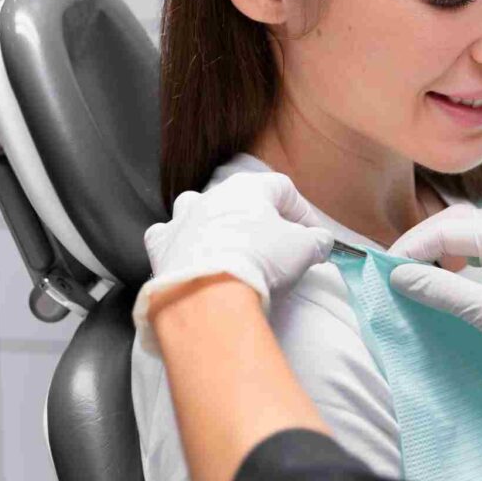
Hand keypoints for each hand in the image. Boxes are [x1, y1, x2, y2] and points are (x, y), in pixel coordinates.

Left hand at [133, 172, 333, 355]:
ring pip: (199, 207)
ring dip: (215, 221)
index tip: (313, 237)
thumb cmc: (261, 260)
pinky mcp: (161, 244)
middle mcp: (212, 194)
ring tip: (229, 243)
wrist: (208, 293)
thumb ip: (317, 240)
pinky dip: (180, 242)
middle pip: (242, 198)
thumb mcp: (305, 249)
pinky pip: (169, 234)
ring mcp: (183, 218)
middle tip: (276, 245)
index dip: (303, 212)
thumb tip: (320, 241)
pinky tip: (190, 254)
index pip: (284, 189)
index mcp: (250, 187)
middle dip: (261, 219)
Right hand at [389, 206, 481, 446]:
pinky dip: (462, 272)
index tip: (384, 272)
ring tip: (417, 281)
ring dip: (443, 258)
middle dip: (426, 245)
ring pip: (474, 245)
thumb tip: (400, 275)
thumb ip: (445, 291)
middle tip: (396, 274)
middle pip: (462, 227)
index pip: (452, 228)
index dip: (414, 247)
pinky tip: (449, 289)